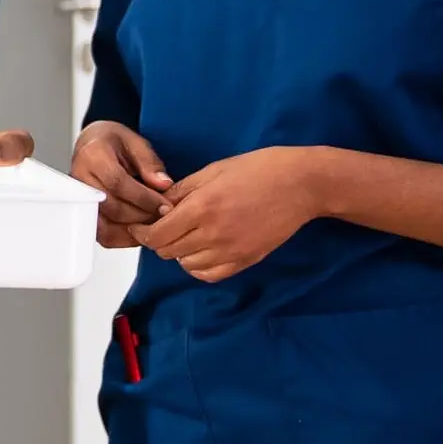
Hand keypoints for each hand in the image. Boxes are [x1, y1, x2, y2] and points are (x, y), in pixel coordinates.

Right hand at [71, 121, 173, 247]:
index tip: (164, 204)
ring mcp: (80, 199)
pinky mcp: (84, 215)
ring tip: (153, 224)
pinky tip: (139, 229)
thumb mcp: (136, 142)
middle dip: (143, 215)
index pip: (118, 182)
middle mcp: (81, 179)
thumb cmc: (113, 142)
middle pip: (112, 207)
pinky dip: (123, 238)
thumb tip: (164, 185)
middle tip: (164, 216)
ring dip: (133, 230)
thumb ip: (150, 163)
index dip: (144, 197)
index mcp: (94, 156)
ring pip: (105, 227)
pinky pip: (102, 235)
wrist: (93, 144)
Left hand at [129, 147, 322, 282]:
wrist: (301, 185)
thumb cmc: (258, 169)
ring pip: (185, 265)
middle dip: (159, 240)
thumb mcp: (214, 170)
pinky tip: (201, 250)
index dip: (143, 231)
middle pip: (168, 251)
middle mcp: (213, 234)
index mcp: (202, 207)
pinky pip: (209, 274)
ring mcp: (230, 251)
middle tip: (163, 226)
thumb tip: (158, 206)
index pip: (158, 234)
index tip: (141, 224)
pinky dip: (198, 266)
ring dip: (179, 252)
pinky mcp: (245, 261)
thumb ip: (182, 191)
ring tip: (186, 234)